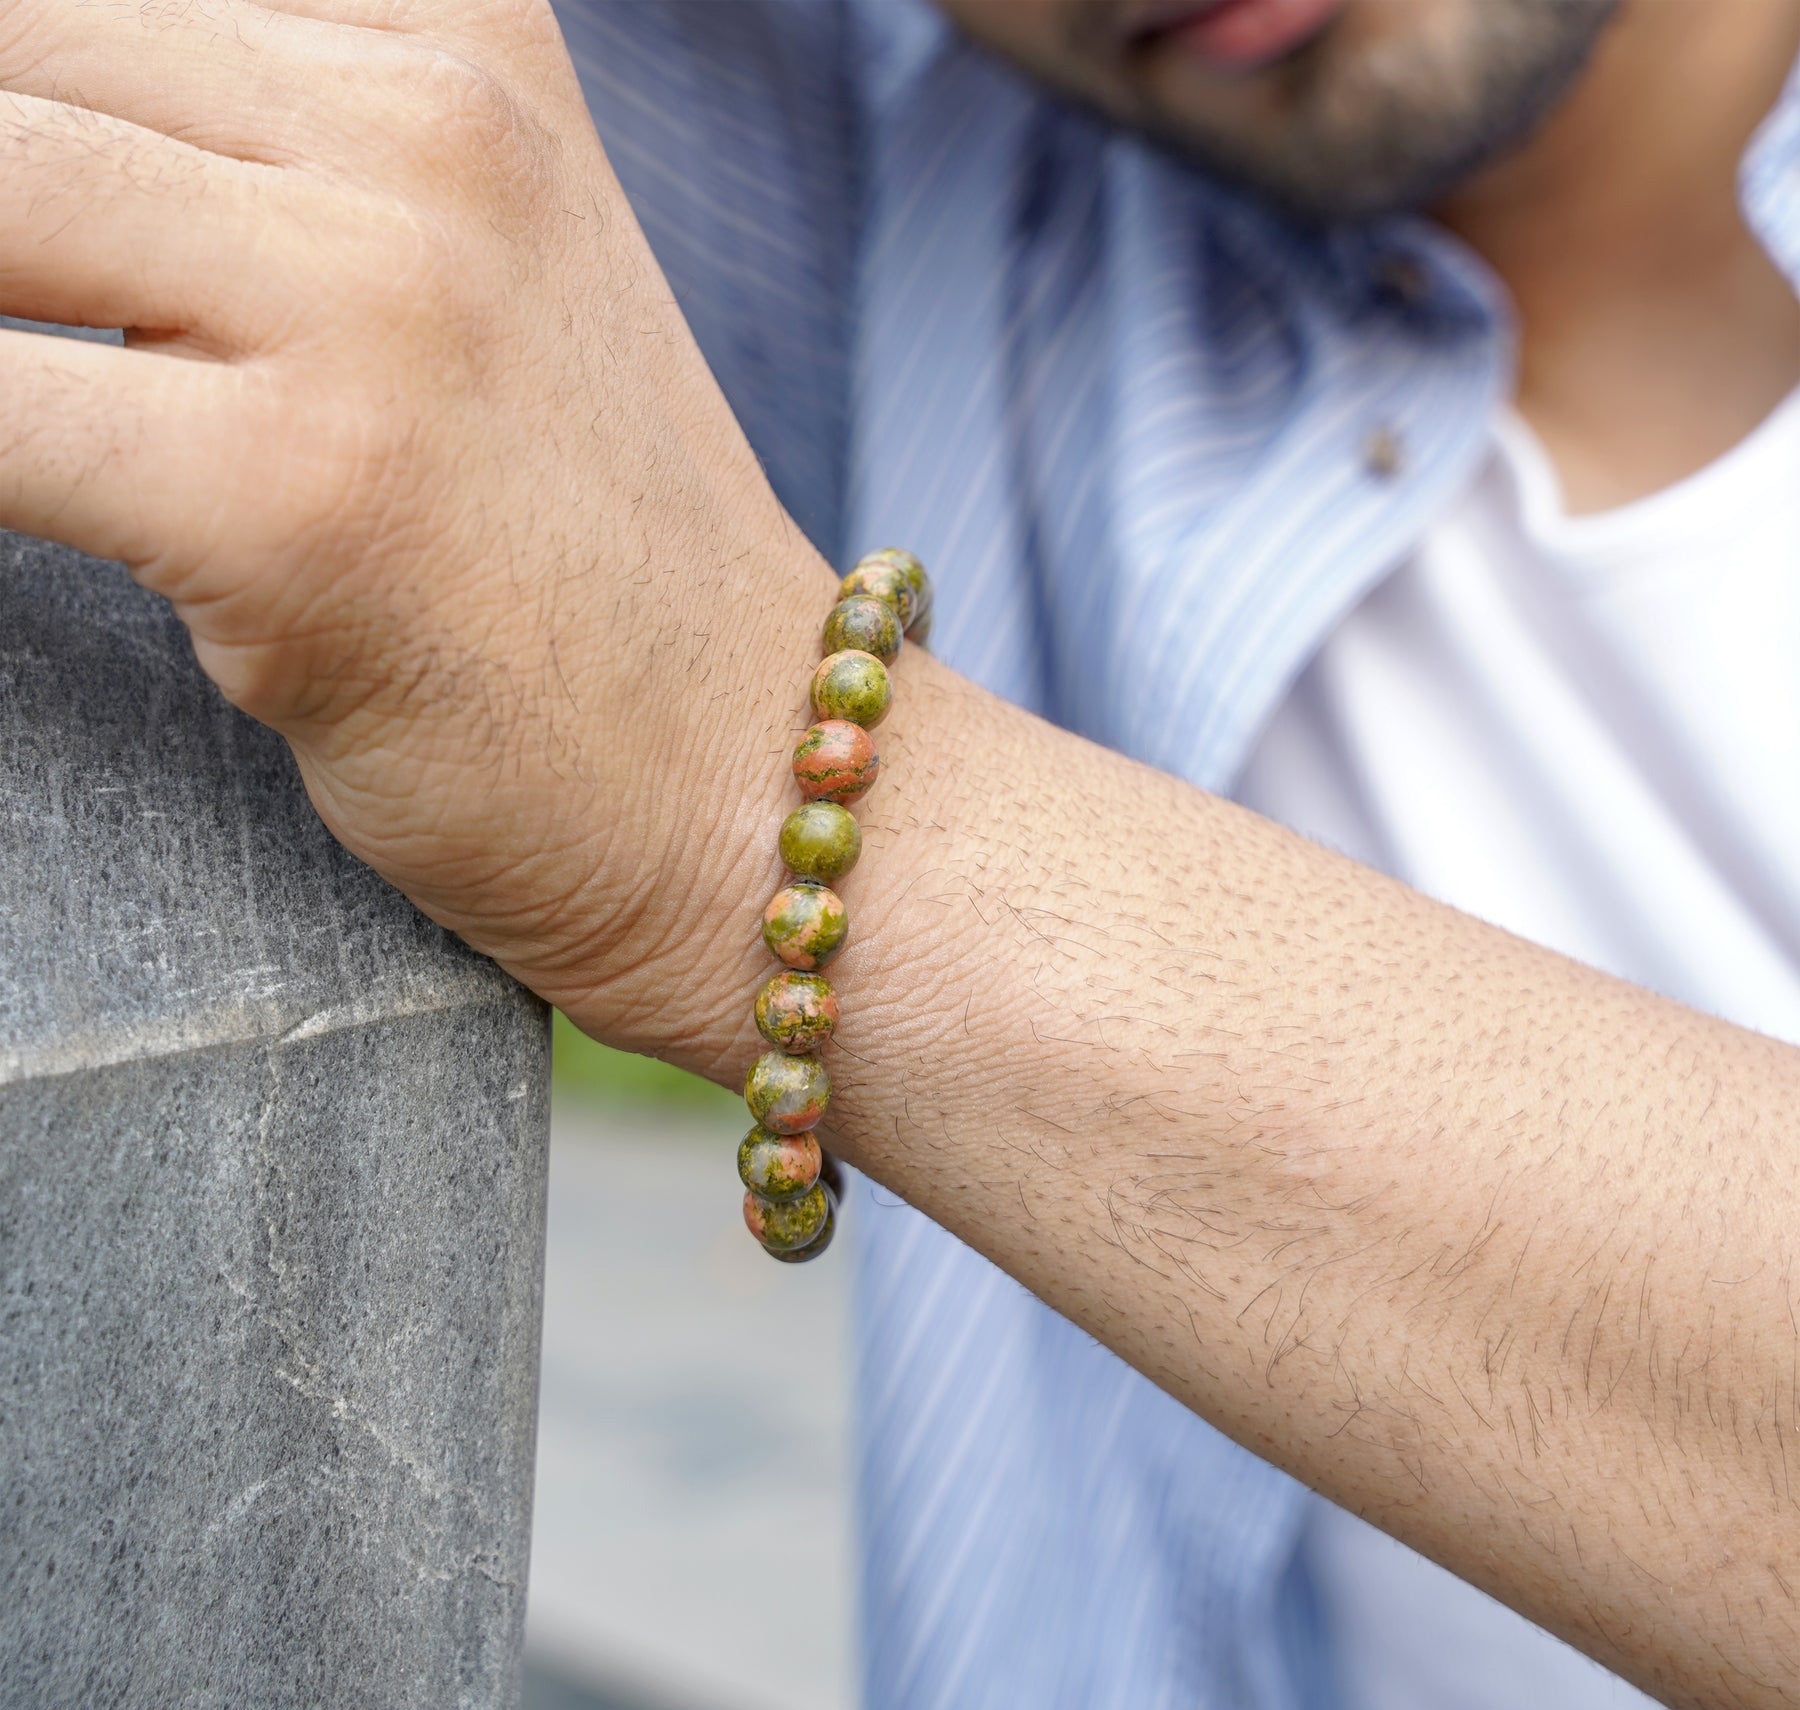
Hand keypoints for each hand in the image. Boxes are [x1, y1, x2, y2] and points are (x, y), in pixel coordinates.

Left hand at [0, 0, 823, 1046]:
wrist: (751, 775)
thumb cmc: (581, 570)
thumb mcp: (469, 283)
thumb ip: (277, 169)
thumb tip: (47, 162)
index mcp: (463, 43)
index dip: (39, 101)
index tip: (56, 246)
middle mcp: (437, 124)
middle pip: (24, 53)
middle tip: (29, 327)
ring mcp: (386, 304)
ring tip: (37, 433)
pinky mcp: (306, 495)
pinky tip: (15, 498)